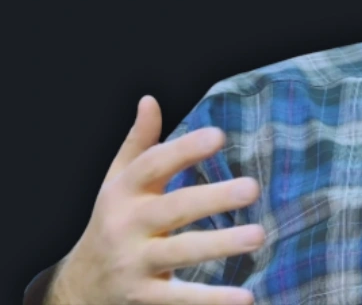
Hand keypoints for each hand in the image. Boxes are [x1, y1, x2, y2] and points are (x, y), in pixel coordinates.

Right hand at [50, 96, 264, 304]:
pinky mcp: (144, 296)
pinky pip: (180, 298)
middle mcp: (126, 226)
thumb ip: (138, 144)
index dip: (183, 150)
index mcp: (122, 193)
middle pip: (173, 209)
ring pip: (179, 252)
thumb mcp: (118, 183)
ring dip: (220, 245)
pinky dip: (212, 300)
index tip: (219, 135)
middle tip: (253, 188)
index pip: (152, 166)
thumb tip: (150, 100)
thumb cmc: (112, 222)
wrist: (79, 286)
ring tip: (259, 236)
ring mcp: (134, 263)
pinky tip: (246, 298)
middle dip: (212, 199)